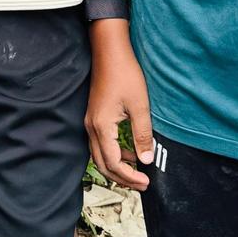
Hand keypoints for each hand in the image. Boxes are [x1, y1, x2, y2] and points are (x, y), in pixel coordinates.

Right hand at [86, 24, 153, 190]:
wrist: (109, 51)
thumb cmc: (125, 74)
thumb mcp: (139, 106)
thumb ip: (142, 135)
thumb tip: (146, 160)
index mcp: (102, 127)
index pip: (113, 163)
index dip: (130, 176)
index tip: (146, 182)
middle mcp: (91, 127)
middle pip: (102, 164)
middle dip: (122, 178)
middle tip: (142, 184)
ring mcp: (90, 122)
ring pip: (99, 156)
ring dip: (117, 167)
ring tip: (137, 172)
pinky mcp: (94, 117)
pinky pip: (100, 145)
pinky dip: (113, 154)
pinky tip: (129, 152)